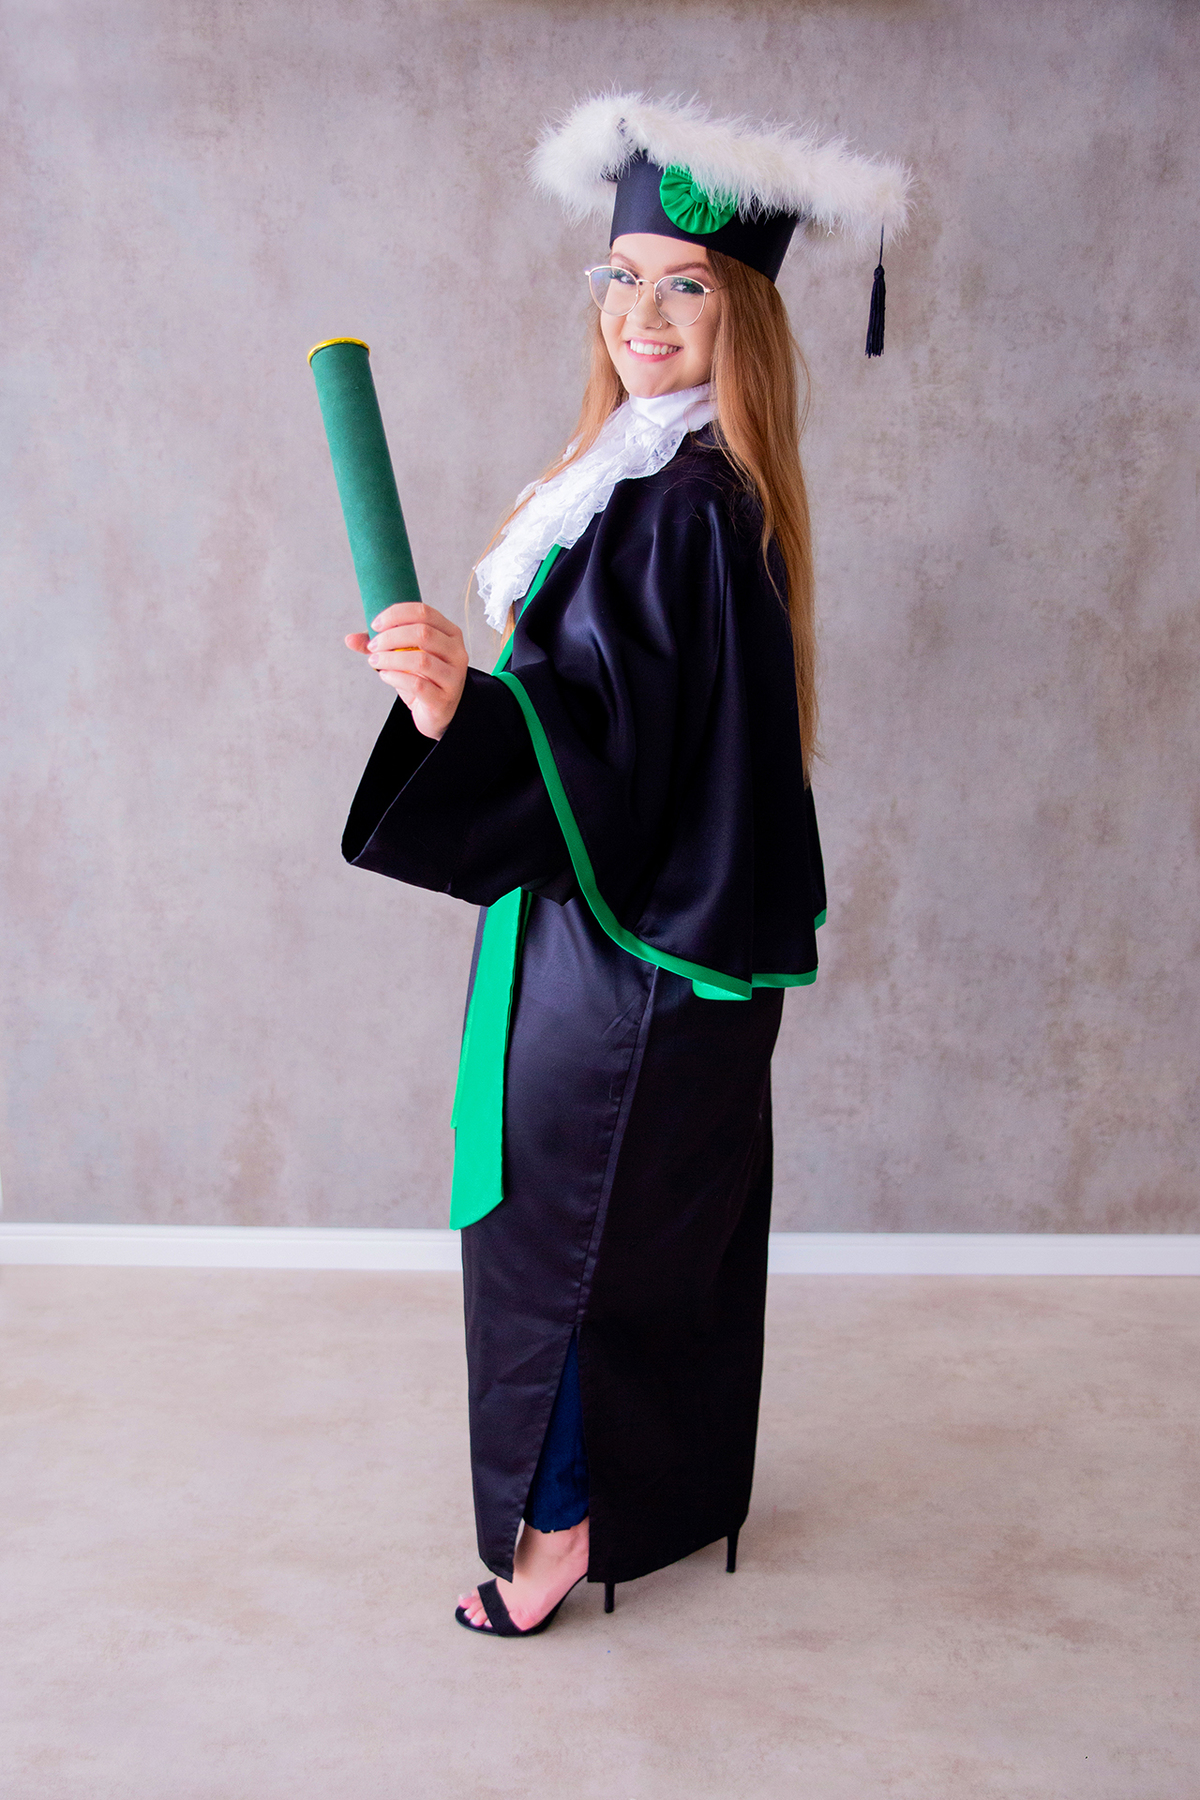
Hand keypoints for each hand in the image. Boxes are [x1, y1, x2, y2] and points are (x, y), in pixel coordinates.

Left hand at [344, 602, 468, 739]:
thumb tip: (350, 639)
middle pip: (423, 633)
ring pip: (421, 660)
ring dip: (390, 658)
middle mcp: (456, 652)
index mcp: (449, 633)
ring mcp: (453, 677)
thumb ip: (381, 645)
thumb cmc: (422, 679)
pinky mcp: (443, 699)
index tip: (375, 625)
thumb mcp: (404, 656)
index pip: (424, 611)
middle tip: (372, 646)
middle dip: (390, 637)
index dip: (396, 615)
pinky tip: (385, 676)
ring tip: (375, 661)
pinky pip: (417, 685)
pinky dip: (395, 678)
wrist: (438, 712)